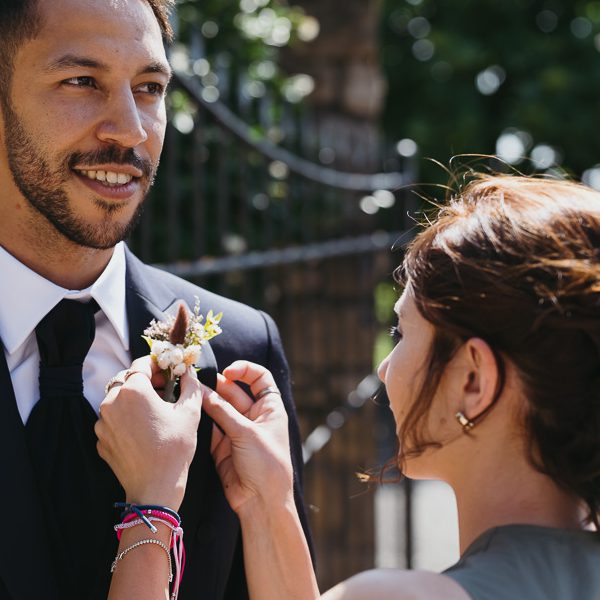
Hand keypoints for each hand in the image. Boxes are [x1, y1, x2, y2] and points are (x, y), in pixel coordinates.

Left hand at [95, 355, 201, 509]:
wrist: (155, 488)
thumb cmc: (174, 448)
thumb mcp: (190, 411)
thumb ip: (190, 384)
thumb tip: (189, 371)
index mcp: (133, 390)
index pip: (142, 364)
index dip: (157, 364)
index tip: (168, 371)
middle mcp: (112, 402)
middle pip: (127, 379)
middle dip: (145, 381)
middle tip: (164, 390)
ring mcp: (102, 423)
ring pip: (117, 400)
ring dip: (134, 400)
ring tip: (154, 412)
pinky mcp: (100, 440)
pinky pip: (112, 420)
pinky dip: (125, 419)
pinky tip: (143, 430)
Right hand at [202, 360, 293, 515]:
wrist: (261, 502)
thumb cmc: (266, 464)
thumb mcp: (246, 432)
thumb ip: (223, 411)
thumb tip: (202, 391)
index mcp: (269, 408)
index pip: (260, 378)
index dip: (245, 370)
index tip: (227, 371)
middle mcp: (253, 417)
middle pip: (234, 392)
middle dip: (216, 386)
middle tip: (196, 382)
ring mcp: (237, 431)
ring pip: (219, 409)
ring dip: (206, 402)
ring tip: (189, 395)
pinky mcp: (222, 446)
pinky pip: (210, 428)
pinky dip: (201, 420)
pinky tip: (190, 414)